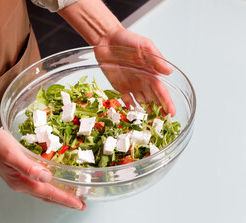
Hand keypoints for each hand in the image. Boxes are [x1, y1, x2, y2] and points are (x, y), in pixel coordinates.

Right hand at [0, 99, 85, 210]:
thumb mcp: (12, 154)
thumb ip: (29, 167)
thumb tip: (47, 176)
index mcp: (21, 181)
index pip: (48, 192)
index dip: (65, 198)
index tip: (78, 204)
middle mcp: (21, 184)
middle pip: (47, 196)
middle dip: (64, 201)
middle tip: (80, 205)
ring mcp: (20, 180)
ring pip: (43, 192)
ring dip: (58, 196)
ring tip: (71, 198)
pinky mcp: (20, 174)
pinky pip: (38, 185)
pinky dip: (49, 187)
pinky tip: (54, 183)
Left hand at [58, 0, 174, 115]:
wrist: (107, 39)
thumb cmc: (126, 39)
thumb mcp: (144, 46)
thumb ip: (155, 58)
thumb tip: (168, 71)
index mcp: (151, 73)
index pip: (161, 91)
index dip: (166, 103)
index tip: (171, 114)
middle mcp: (143, 81)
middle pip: (153, 100)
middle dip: (158, 113)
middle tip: (161, 127)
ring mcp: (132, 86)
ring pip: (142, 103)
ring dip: (145, 114)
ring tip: (148, 126)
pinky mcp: (119, 88)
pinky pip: (126, 101)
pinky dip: (130, 110)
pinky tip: (132, 118)